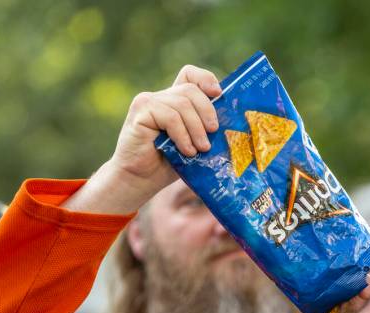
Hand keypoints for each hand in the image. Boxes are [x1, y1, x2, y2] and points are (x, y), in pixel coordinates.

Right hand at [64, 66, 220, 214]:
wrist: (139, 181)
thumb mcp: (192, 144)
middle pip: (191, 89)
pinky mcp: (140, 112)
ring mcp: (148, 102)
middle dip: (207, 111)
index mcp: (174, 101)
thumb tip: (230, 124)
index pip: (190, 75)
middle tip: (213, 133)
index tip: (218, 95)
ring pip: (183, 104)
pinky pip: (171, 117)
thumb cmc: (166, 166)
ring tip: (201, 149)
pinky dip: (183, 134)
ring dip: (196, 128)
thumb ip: (203, 130)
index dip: (206, 79)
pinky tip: (186, 150)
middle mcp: (161, 97)